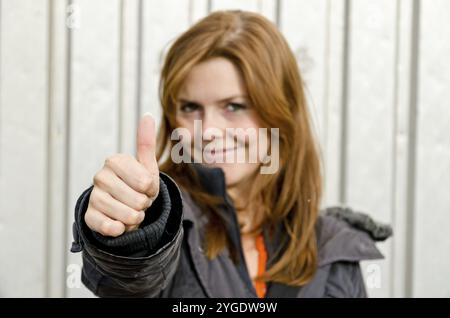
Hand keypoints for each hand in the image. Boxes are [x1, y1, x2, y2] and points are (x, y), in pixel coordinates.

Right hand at [84, 114, 159, 236]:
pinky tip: (119, 223)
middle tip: (137, 200)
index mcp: (115, 161)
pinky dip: (121, 230)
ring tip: (130, 210)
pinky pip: (111, 228)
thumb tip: (147, 116)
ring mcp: (94, 197)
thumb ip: (146, 143)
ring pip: (128, 216)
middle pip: (139, 201)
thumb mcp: (147, 165)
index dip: (152, 189)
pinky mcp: (89, 217)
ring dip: (135, 218)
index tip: (145, 186)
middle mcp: (100, 176)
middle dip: (144, 205)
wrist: (123, 206)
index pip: (146, 182)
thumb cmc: (138, 184)